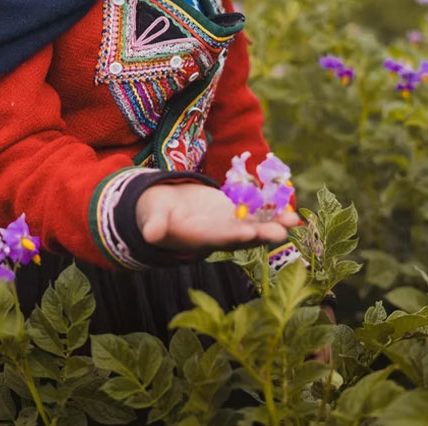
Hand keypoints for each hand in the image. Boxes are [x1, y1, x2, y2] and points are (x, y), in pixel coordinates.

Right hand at [136, 182, 299, 253]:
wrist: (164, 209)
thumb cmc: (156, 212)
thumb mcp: (152, 217)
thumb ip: (154, 225)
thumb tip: (150, 234)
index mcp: (198, 237)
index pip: (218, 238)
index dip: (233, 235)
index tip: (250, 232)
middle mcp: (217, 234)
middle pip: (242, 235)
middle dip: (262, 233)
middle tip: (282, 232)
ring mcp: (227, 223)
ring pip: (254, 225)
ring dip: (274, 223)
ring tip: (294, 219)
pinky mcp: (232, 211)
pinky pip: (255, 211)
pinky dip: (271, 209)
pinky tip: (289, 205)